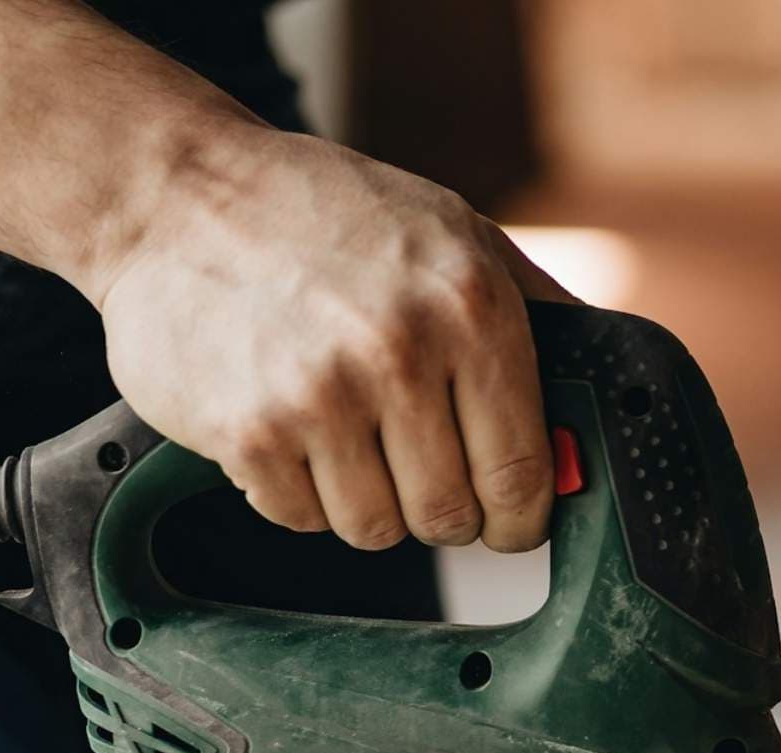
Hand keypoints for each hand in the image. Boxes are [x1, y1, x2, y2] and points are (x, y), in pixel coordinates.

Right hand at [87, 128, 575, 551]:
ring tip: (345, 435)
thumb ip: (537, 315)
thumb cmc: (329, 216)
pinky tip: (287, 428)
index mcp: (471, 307)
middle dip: (440, 510)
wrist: (176, 193)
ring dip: (365, 501)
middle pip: (450, 517)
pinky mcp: (247, 433)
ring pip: (375, 530)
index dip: (520, 516)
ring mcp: (320, 397)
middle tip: (415, 471)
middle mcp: (401, 353)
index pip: (523, 472)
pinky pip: (300, 518)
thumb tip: (603, 405)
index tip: (509, 522)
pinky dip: (297, 493)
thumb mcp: (456, 233)